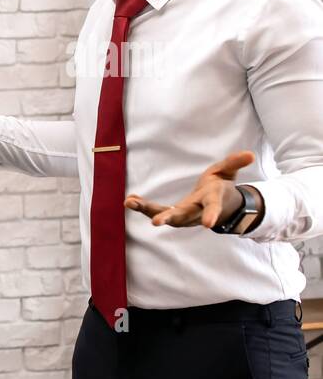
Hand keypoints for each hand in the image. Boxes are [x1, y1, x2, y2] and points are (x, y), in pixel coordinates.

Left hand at [125, 150, 255, 228]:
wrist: (217, 207)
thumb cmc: (221, 187)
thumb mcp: (228, 172)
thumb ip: (235, 163)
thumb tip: (250, 154)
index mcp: (212, 200)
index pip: (213, 208)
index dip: (212, 214)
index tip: (209, 224)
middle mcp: (196, 212)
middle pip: (183, 216)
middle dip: (170, 218)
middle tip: (157, 222)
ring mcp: (183, 215)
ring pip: (165, 216)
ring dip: (147, 211)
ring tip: (129, 202)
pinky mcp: (172, 214)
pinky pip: (156, 212)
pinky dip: (143, 207)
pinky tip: (129, 200)